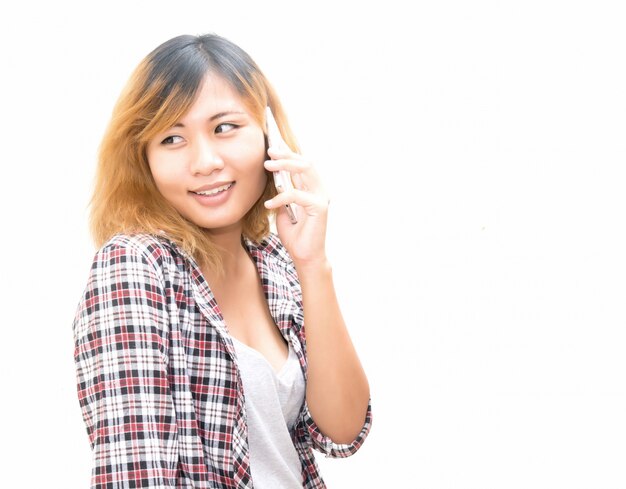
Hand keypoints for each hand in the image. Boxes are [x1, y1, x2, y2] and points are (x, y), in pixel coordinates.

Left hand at [264, 146, 329, 267]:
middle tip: (269, 151)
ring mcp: (321, 197)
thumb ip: (282, 194)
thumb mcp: (283, 210)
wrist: (304, 257)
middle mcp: (319, 190)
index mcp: (312, 189)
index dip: (288, 153)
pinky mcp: (319, 207)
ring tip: (268, 165)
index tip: (272, 146)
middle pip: (305, 162)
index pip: (301, 164)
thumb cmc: (295, 235)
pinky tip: (269, 204)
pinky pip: (297, 195)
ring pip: (304, 170)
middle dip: (286, 154)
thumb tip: (274, 179)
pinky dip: (281, 197)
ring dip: (285, 165)